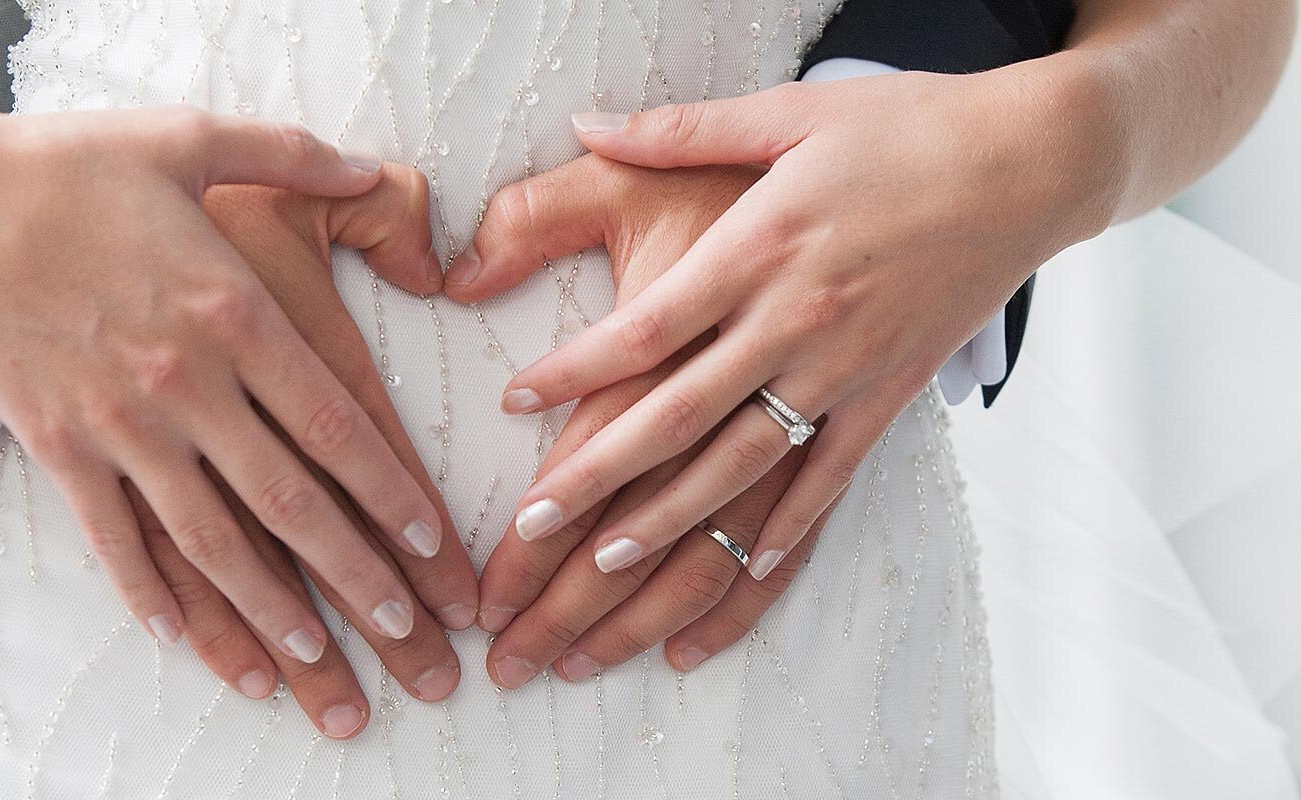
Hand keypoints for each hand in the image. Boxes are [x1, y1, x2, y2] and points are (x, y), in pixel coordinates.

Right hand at [0, 106, 451, 669]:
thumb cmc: (70, 169)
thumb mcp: (192, 138)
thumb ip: (296, 154)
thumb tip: (374, 169)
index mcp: (236, 313)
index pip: (335, 424)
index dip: (390, 491)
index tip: (428, 543)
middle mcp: (189, 384)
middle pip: (289, 500)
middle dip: (353, 575)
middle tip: (401, 634)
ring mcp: (122, 426)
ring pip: (209, 539)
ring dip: (266, 607)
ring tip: (312, 663)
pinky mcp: (60, 447)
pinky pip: (111, 537)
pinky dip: (147, 592)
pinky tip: (179, 638)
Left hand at [451, 72, 1093, 581]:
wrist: (1031, 159)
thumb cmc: (904, 127)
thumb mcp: (786, 110)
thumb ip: (679, 127)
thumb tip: (585, 120)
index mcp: (759, 246)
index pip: (645, 328)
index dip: (573, 370)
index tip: (513, 404)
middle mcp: (797, 318)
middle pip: (679, 415)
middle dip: (599, 478)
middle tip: (530, 529)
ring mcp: (848, 365)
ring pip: (745, 463)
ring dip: (673, 520)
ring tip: (608, 567)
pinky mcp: (893, 393)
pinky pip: (833, 475)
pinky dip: (790, 529)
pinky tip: (748, 570)